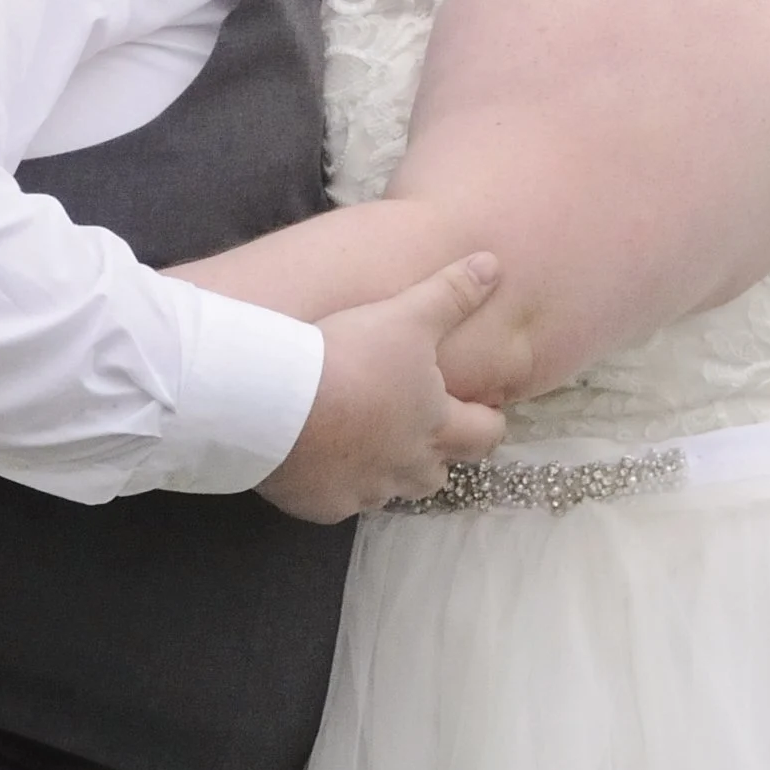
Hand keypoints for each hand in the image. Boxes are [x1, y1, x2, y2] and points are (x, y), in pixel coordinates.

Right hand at [259, 254, 506, 523]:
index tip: (481, 410)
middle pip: (439, 474)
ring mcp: (364, 491)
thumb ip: (451, 294)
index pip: (485, 435)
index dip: (488, 422)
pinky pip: (338, 500)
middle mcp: (407, 467)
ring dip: (385, 471)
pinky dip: (334, 483)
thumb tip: (493, 265)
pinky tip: (318, 461)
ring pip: (388, 491)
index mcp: (435, 425)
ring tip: (365, 443)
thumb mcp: (407, 316)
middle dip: (436, 455)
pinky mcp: (322, 505)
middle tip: (420, 428)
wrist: (276, 403)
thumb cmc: (352, 359)